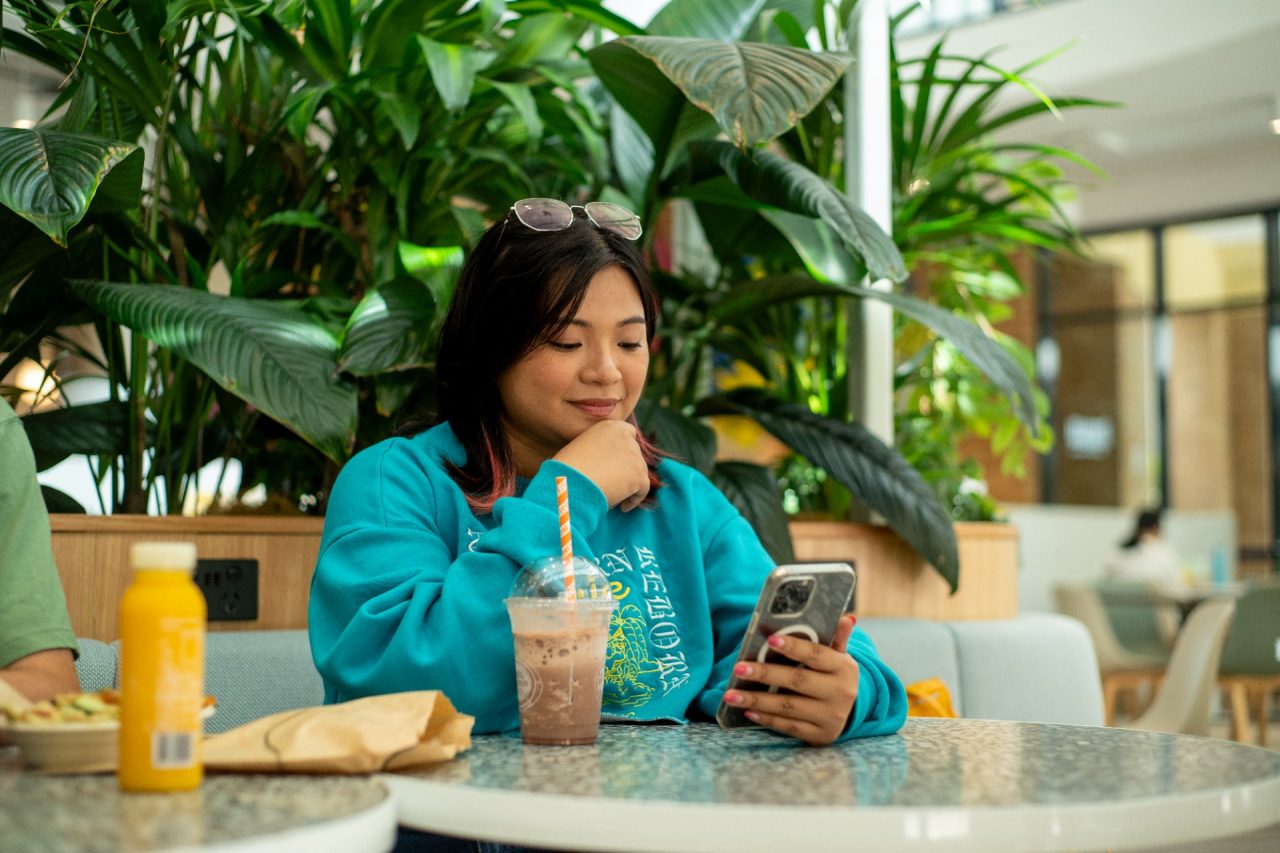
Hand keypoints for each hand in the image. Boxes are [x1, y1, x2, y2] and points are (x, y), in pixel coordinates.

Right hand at [553, 420, 649, 510]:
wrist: (569, 483)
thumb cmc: (567, 470)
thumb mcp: (582, 447)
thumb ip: (600, 448)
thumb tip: (609, 462)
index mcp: (610, 426)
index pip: (628, 434)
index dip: (624, 450)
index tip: (617, 465)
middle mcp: (625, 437)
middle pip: (634, 455)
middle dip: (626, 468)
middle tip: (613, 483)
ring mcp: (634, 456)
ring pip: (639, 473)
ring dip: (628, 484)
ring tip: (612, 496)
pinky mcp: (639, 475)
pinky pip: (642, 490)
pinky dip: (634, 499)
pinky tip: (622, 507)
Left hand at [722, 615, 859, 745]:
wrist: (850, 713)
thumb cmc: (833, 676)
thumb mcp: (839, 657)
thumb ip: (836, 638)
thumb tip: (846, 618)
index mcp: (844, 668)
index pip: (817, 655)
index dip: (794, 647)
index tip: (770, 640)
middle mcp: (841, 693)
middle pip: (797, 680)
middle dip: (765, 674)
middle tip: (738, 668)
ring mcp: (831, 716)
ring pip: (788, 707)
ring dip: (757, 700)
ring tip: (730, 695)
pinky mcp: (820, 735)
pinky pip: (788, 727)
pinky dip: (767, 719)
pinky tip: (748, 712)